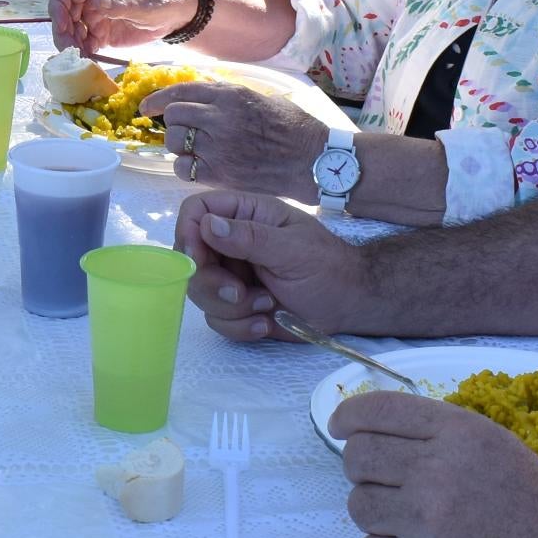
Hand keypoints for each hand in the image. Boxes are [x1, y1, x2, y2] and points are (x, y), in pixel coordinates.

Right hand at [48, 0, 198, 52]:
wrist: (179, 14)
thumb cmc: (163, 0)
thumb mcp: (143, 3)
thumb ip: (119, 3)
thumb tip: (96, 0)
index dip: (58, 6)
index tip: (62, 26)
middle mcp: (93, 0)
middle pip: (65, 13)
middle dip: (64, 32)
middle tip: (70, 52)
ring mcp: (97, 18)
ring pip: (73, 30)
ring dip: (72, 45)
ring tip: (80, 60)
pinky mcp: (104, 34)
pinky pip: (86, 43)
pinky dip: (84, 53)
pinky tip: (88, 63)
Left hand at [143, 80, 322, 197]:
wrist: (313, 160)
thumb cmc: (293, 127)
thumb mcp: (261, 98)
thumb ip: (229, 96)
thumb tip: (202, 94)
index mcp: (231, 95)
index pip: (181, 91)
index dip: (158, 99)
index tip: (147, 107)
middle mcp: (220, 118)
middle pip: (174, 116)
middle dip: (173, 124)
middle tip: (184, 132)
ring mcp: (218, 147)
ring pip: (175, 142)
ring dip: (179, 146)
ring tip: (195, 150)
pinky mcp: (220, 174)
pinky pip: (183, 169)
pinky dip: (185, 168)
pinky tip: (199, 167)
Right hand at [175, 187, 377, 340]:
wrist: (349, 304)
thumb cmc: (328, 267)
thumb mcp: (292, 249)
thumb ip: (249, 237)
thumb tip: (208, 225)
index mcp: (245, 215)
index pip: (196, 210)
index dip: (188, 233)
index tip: (197, 259)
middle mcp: (231, 243)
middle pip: (189, 259)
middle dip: (212, 283)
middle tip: (241, 294)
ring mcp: (231, 275)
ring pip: (200, 293)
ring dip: (231, 308)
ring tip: (268, 306)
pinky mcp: (236, 306)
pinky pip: (216, 319)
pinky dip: (240, 326)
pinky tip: (268, 322)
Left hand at [335, 391, 537, 537]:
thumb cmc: (526, 498)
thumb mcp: (489, 441)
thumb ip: (435, 432)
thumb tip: (368, 429)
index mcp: (456, 432)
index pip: (376, 410)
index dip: (348, 417)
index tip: (341, 427)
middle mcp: (436, 469)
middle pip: (357, 458)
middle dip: (363, 469)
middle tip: (385, 483)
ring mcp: (425, 519)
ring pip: (358, 505)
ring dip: (376, 514)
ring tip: (409, 522)